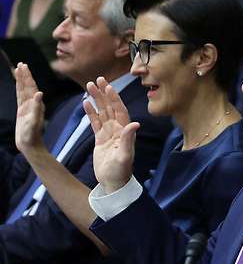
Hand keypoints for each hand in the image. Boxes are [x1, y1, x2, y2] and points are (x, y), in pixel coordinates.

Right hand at [14, 63, 45, 154]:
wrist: (31, 146)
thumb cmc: (32, 135)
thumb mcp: (34, 121)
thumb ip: (36, 107)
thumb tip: (39, 93)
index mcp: (35, 105)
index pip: (30, 87)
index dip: (26, 77)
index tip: (23, 66)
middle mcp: (32, 104)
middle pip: (27, 86)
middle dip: (24, 75)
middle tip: (21, 64)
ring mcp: (27, 107)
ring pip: (23, 90)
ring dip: (21, 80)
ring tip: (18, 70)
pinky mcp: (22, 112)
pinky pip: (20, 97)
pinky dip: (19, 89)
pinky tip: (19, 85)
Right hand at [84, 77, 138, 192]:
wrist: (113, 183)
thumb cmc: (121, 172)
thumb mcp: (124, 156)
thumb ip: (128, 139)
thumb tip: (135, 124)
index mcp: (125, 132)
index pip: (120, 111)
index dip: (114, 98)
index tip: (108, 86)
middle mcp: (118, 130)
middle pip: (110, 108)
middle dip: (104, 94)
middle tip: (97, 79)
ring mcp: (109, 134)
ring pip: (102, 112)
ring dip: (96, 99)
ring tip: (89, 86)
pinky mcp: (100, 140)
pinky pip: (95, 123)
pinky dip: (91, 112)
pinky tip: (85, 103)